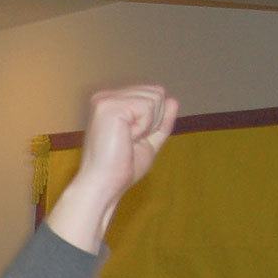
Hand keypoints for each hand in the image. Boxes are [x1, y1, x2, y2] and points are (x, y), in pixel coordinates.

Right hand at [46, 86, 178, 252]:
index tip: (132, 141)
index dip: (154, 121)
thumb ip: (161, 121)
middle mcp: (106, 97)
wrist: (104, 184)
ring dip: (148, 124)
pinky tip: (125, 138)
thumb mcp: (149, 142)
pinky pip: (147, 106)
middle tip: (130, 141)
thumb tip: (173, 100)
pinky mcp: (109, 106)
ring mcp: (106, 100)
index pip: (153, 95)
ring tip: (126, 140)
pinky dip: (143, 127)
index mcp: (112, 104)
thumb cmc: (121, 168)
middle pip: (156, 92)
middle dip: (153, 121)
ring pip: (155, 97)